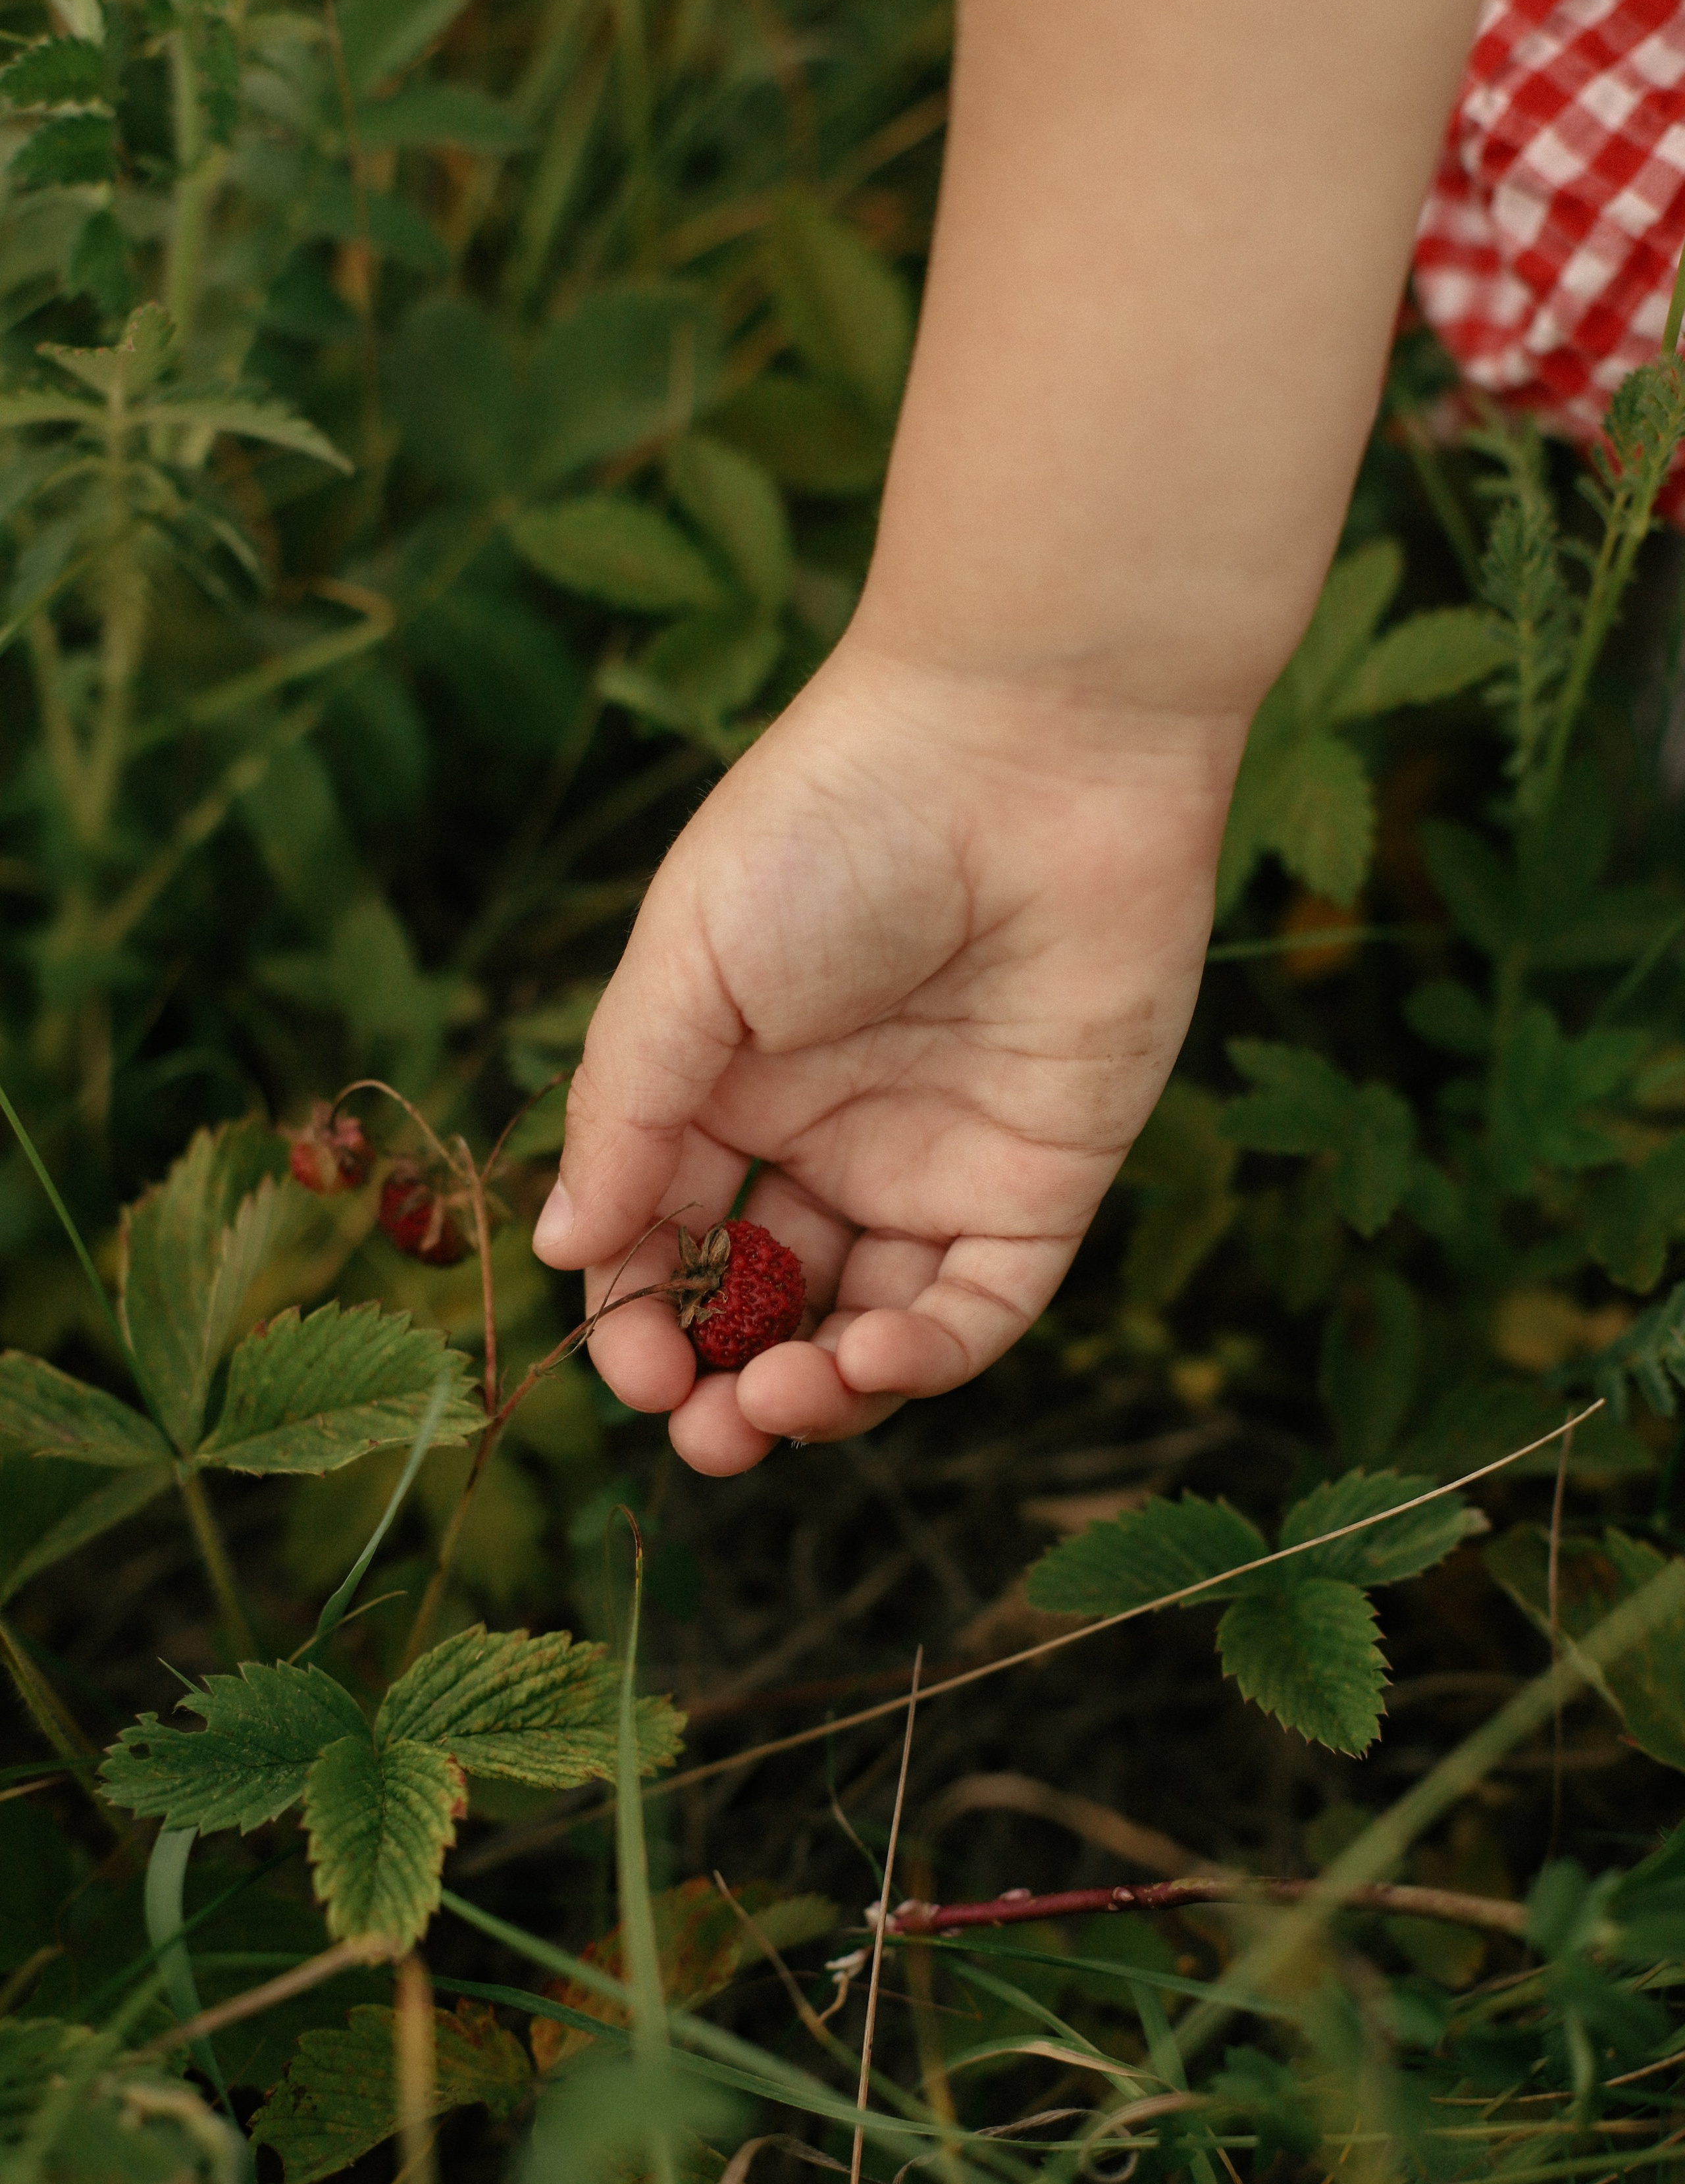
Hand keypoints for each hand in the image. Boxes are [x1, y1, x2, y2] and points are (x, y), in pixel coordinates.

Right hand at [531, 636, 1239, 1474]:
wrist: (1028, 745)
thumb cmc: (834, 824)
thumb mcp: (688, 966)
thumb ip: (626, 1114)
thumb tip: (564, 1249)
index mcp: (728, 1083)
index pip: (669, 1239)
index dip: (639, 1319)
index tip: (624, 1372)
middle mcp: (829, 1136)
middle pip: (767, 1305)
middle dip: (724, 1387)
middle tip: (705, 1437)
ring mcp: (936, 1163)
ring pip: (870, 1328)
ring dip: (821, 1392)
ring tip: (777, 1406)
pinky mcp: (1041, 1179)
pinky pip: (981, 1308)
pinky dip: (925, 1357)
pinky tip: (870, 1357)